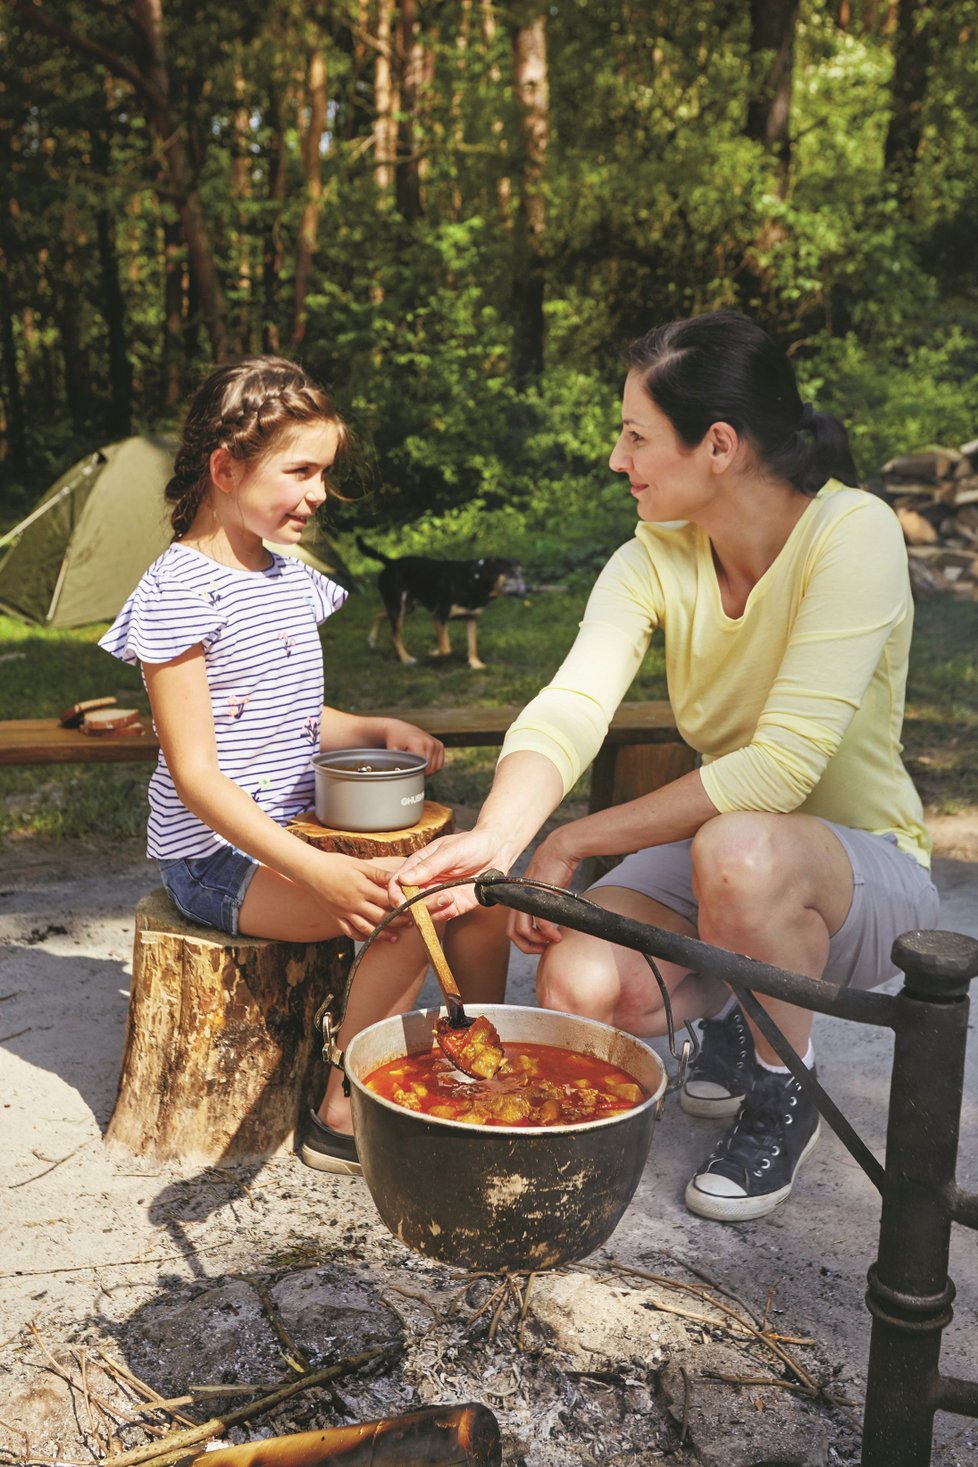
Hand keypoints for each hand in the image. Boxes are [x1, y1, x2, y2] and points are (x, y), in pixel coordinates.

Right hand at [309, 852, 406, 940]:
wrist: (309, 870)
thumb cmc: (335, 864)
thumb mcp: (359, 864)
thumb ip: (378, 874)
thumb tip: (398, 878)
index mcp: (362, 888)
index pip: (387, 900)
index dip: (402, 906)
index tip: (414, 908)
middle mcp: (354, 903)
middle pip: (380, 917)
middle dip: (397, 923)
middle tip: (410, 925)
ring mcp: (344, 912)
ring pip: (366, 929)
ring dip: (382, 935)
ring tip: (394, 938)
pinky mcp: (335, 917)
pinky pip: (350, 932)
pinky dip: (362, 937)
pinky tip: (371, 938)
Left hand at [383, 719, 444, 774]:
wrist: (399, 729)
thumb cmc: (395, 740)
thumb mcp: (392, 751)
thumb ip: (397, 762)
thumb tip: (399, 774)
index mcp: (418, 743)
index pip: (423, 767)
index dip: (417, 774)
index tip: (409, 773)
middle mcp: (429, 742)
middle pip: (430, 768)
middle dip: (422, 773)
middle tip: (412, 770)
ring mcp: (435, 743)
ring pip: (436, 767)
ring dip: (428, 770)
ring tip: (418, 766)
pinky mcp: (439, 745)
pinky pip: (440, 763)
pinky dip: (433, 766)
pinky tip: (424, 764)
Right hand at [390, 826, 508, 916]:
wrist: (497, 851)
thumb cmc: (472, 844)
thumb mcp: (450, 851)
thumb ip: (429, 866)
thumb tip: (404, 879)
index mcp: (418, 865)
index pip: (396, 883)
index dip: (395, 895)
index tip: (401, 902)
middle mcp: (425, 882)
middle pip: (409, 902)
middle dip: (418, 906)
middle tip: (436, 898)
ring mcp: (438, 895)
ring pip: (424, 912)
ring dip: (433, 910)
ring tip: (449, 898)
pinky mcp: (453, 905)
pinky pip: (442, 916)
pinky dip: (445, 914)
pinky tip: (453, 905)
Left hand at [508, 828, 581, 953]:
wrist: (561, 849)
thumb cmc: (556, 868)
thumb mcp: (543, 889)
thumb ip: (539, 903)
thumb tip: (547, 921)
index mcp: (517, 898)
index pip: (511, 926)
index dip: (522, 941)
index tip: (537, 945)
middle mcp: (518, 899)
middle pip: (512, 932)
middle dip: (526, 946)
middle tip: (542, 950)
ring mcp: (527, 897)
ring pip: (523, 930)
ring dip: (537, 942)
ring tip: (550, 943)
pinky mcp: (538, 896)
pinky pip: (540, 923)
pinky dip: (548, 933)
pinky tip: (557, 935)